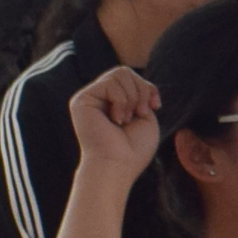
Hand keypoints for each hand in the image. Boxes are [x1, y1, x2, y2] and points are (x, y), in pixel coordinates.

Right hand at [69, 65, 162, 186]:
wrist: (117, 165)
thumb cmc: (133, 149)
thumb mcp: (145, 117)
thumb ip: (140, 94)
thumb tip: (137, 78)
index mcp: (112, 102)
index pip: (131, 78)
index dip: (147, 87)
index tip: (155, 106)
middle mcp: (99, 98)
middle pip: (125, 71)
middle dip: (141, 91)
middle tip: (140, 113)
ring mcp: (89, 98)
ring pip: (120, 73)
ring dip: (132, 97)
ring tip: (126, 119)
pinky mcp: (81, 100)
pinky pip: (110, 83)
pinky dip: (121, 101)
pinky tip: (116, 120)